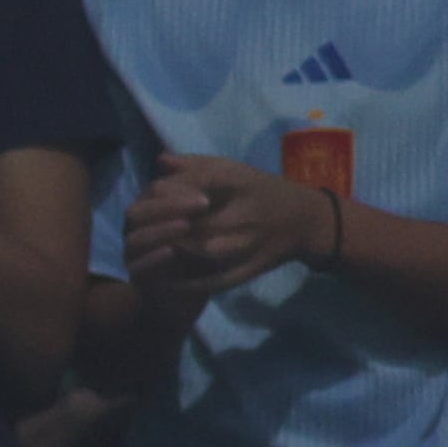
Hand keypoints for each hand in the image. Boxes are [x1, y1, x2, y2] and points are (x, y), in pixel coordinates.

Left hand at [121, 153, 331, 294]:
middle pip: (196, 221)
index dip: (172, 193)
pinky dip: (186, 285)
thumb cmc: (260, 191)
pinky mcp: (249, 270)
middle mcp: (248, 213)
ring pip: (202, 252)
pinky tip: (164, 284)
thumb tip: (160, 160)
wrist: (305, 221)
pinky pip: (213, 282)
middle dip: (167, 228)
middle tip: (142, 234)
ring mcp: (250, 244)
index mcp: (243, 183)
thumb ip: (197, 167)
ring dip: (172, 256)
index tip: (152, 198)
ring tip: (149, 256)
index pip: (201, 183)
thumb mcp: (235, 171)